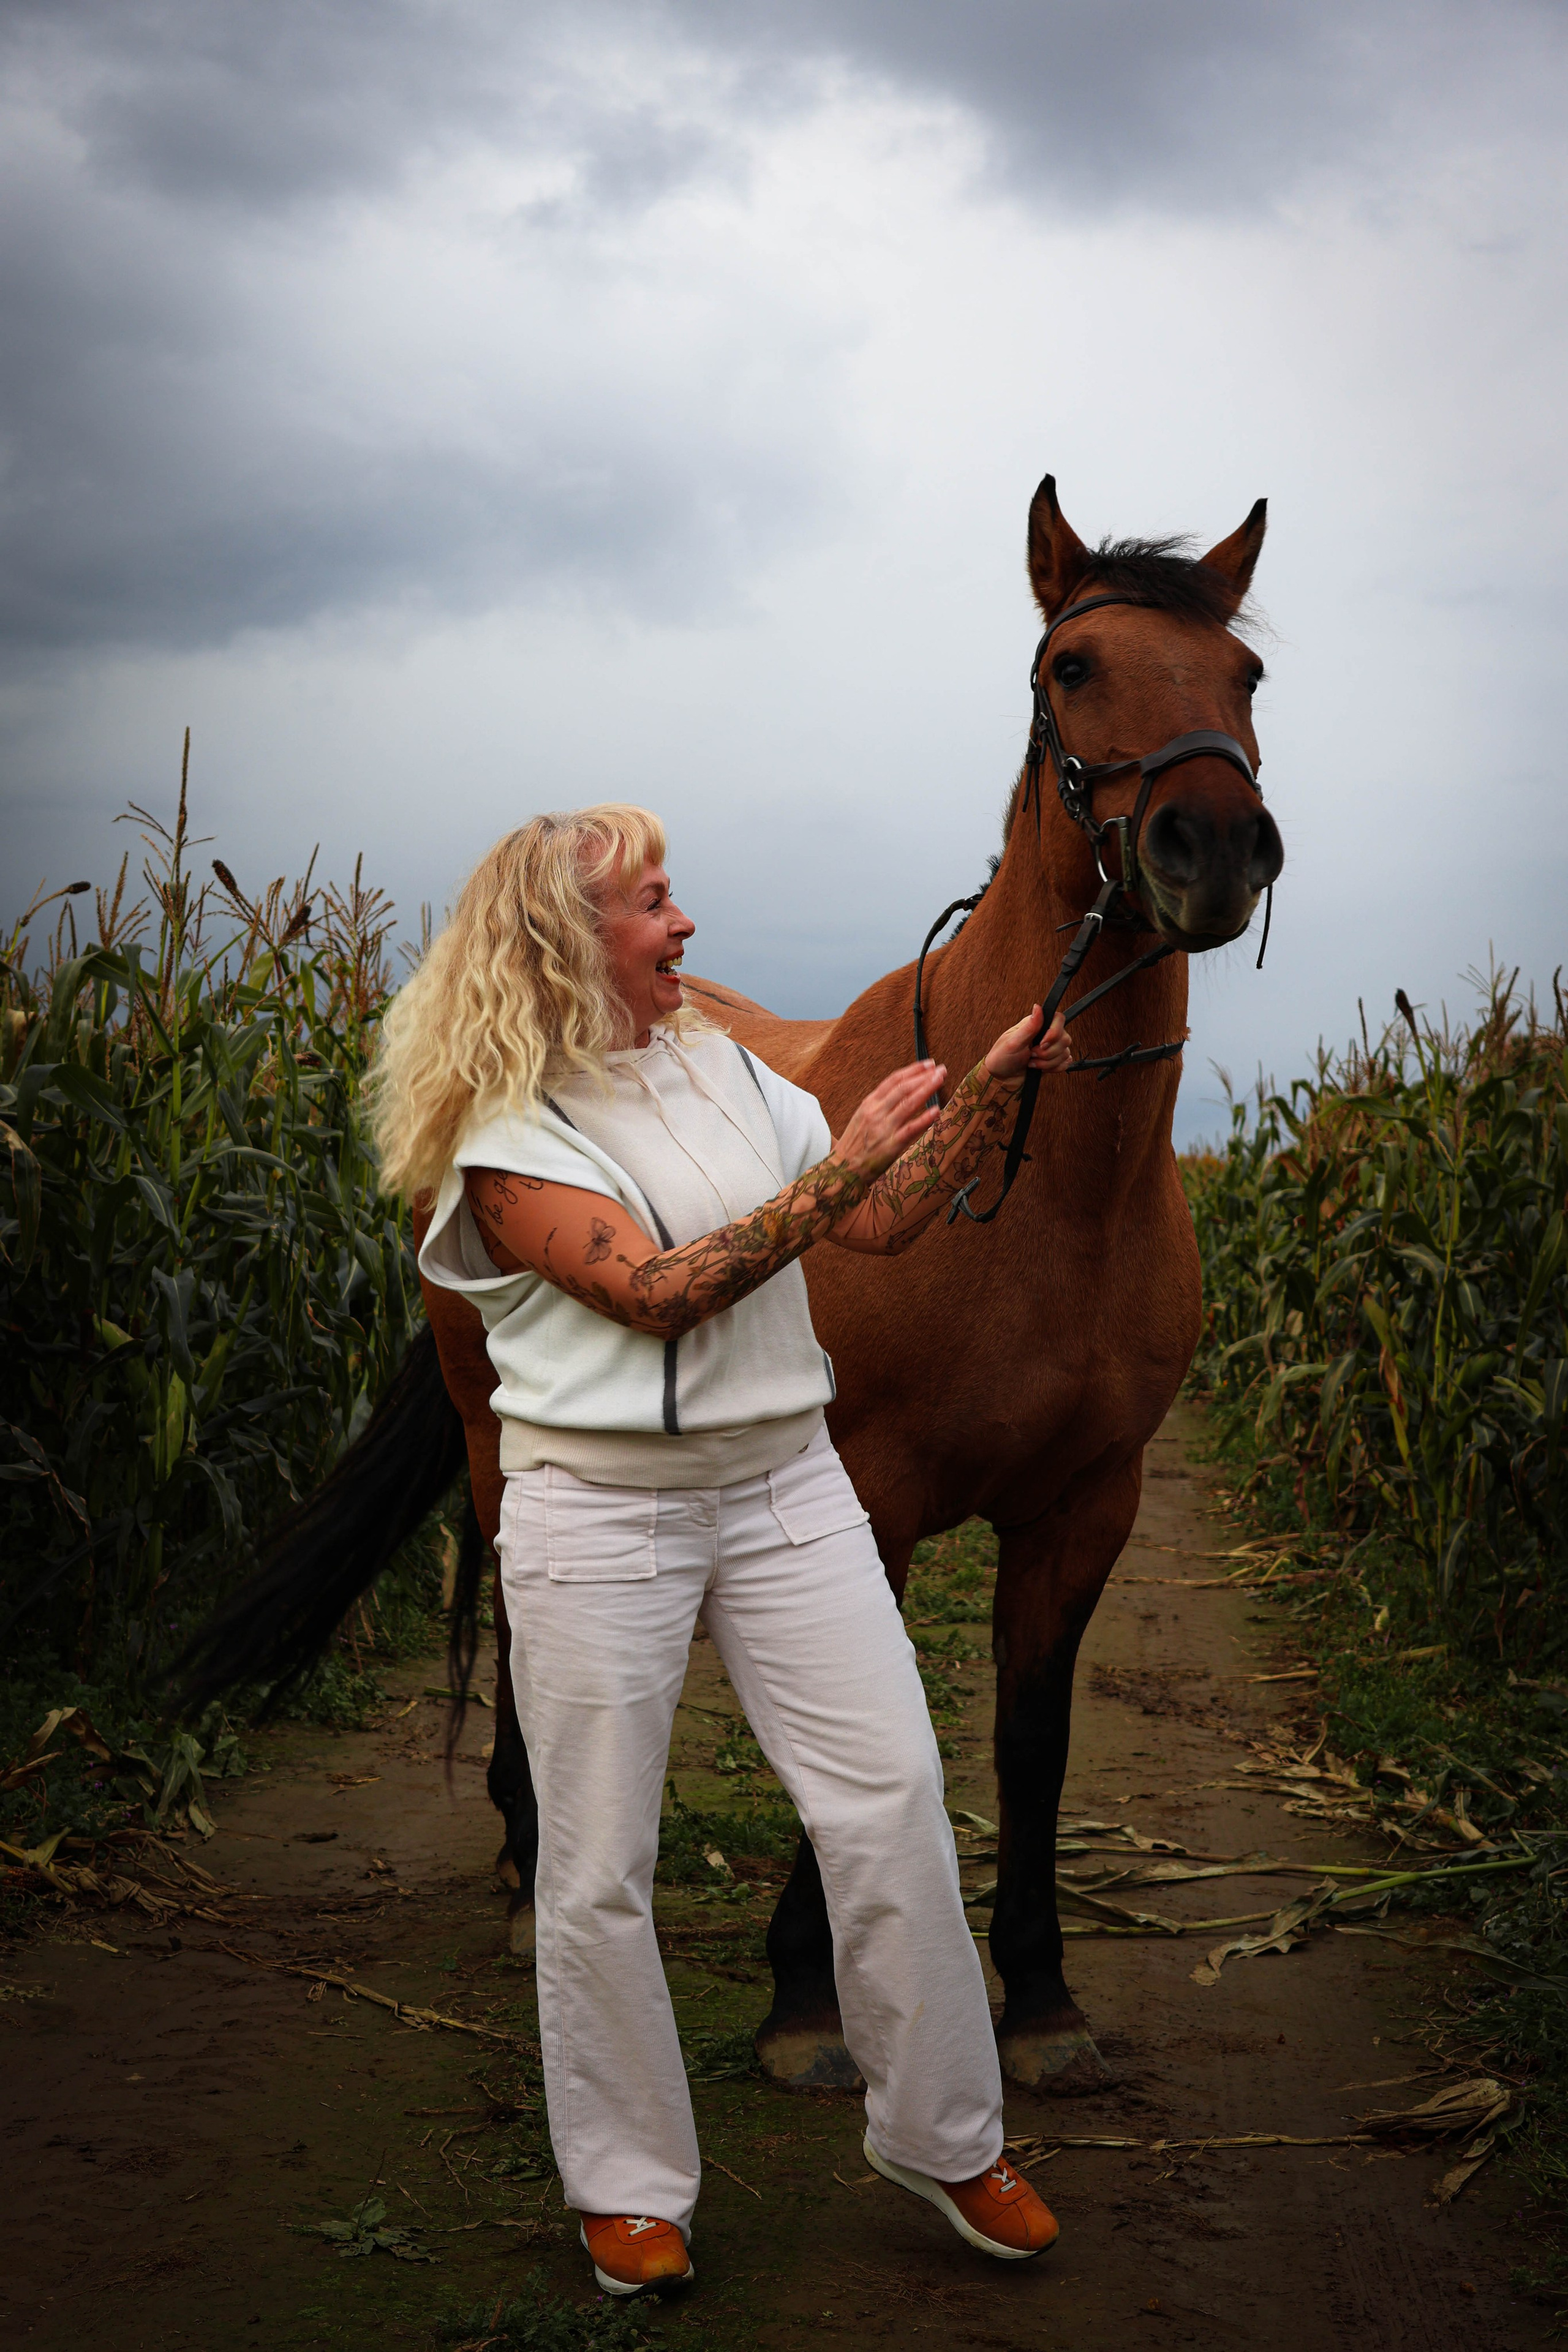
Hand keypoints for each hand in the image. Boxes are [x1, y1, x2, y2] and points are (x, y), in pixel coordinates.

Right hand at [835, 1060, 944, 1179]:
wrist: (843, 1169)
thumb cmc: (855, 1144)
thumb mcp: (863, 1117)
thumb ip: (880, 1104)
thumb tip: (903, 1091)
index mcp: (869, 1103)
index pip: (893, 1080)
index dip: (912, 1070)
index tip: (928, 1064)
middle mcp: (876, 1112)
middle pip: (903, 1088)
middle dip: (924, 1076)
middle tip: (941, 1069)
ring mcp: (883, 1128)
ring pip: (908, 1104)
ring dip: (926, 1089)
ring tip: (940, 1080)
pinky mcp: (890, 1146)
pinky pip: (910, 1129)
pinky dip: (923, 1119)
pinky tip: (936, 1110)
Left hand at [984, 1006, 1071, 1083]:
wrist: (1002, 1078)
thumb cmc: (1003, 1057)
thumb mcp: (1013, 1041)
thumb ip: (1029, 1026)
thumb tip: (1037, 1007)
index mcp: (1036, 1025)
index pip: (1058, 1019)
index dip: (1054, 1032)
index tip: (1042, 1044)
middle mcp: (1046, 1034)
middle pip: (1064, 1038)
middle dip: (1047, 1052)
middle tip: (1032, 1054)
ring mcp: (1052, 1048)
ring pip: (1064, 1053)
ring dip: (1047, 1062)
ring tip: (1032, 1062)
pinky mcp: (1054, 1061)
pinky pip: (1065, 1064)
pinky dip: (1052, 1068)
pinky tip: (1040, 1068)